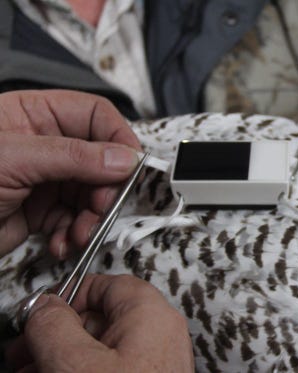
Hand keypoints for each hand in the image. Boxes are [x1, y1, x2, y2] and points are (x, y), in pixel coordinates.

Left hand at [0, 90, 141, 257]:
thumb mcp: (14, 158)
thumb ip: (73, 156)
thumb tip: (123, 158)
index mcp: (34, 115)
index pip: (94, 115)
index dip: (117, 137)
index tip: (130, 164)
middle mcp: (44, 145)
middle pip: (99, 159)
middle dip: (105, 187)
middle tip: (102, 206)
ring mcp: (43, 180)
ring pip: (91, 194)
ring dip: (92, 217)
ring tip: (81, 232)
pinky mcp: (39, 211)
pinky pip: (74, 220)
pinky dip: (74, 234)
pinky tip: (62, 242)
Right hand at [5, 274, 193, 371]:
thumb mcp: (74, 363)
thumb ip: (53, 326)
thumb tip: (44, 307)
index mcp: (149, 315)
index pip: (107, 285)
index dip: (69, 296)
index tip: (39, 314)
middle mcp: (158, 335)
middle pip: (99, 321)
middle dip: (55, 337)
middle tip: (24, 354)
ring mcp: (155, 363)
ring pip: (99, 351)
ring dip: (60, 361)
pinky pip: (111, 371)